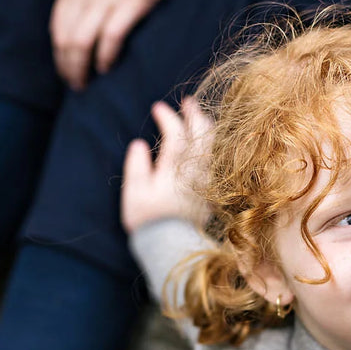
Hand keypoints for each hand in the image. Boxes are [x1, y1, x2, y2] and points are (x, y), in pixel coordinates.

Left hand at [50, 0, 156, 89]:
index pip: (58, 25)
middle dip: (67, 66)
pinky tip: (106, 67)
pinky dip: (105, 56)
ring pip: (81, 42)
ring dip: (80, 68)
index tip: (65, 69)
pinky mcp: (131, 3)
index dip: (59, 53)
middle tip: (75, 84)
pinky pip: (110, 37)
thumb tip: (78, 29)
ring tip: (85, 83)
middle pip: (66, 38)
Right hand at [122, 97, 212, 232]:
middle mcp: (195, 173)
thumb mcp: (134, 193)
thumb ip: (137, 166)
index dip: (168, 118)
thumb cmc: (148, 221)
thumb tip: (140, 144)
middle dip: (195, 115)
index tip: (158, 107)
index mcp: (175, 170)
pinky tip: (207, 143)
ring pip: (213, 148)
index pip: (176, 135)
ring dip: (206, 129)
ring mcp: (206, 182)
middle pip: (202, 136)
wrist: (170, 248)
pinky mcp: (210, 192)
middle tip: (188, 102)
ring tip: (199, 117)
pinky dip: (212, 146)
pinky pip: (216, 160)